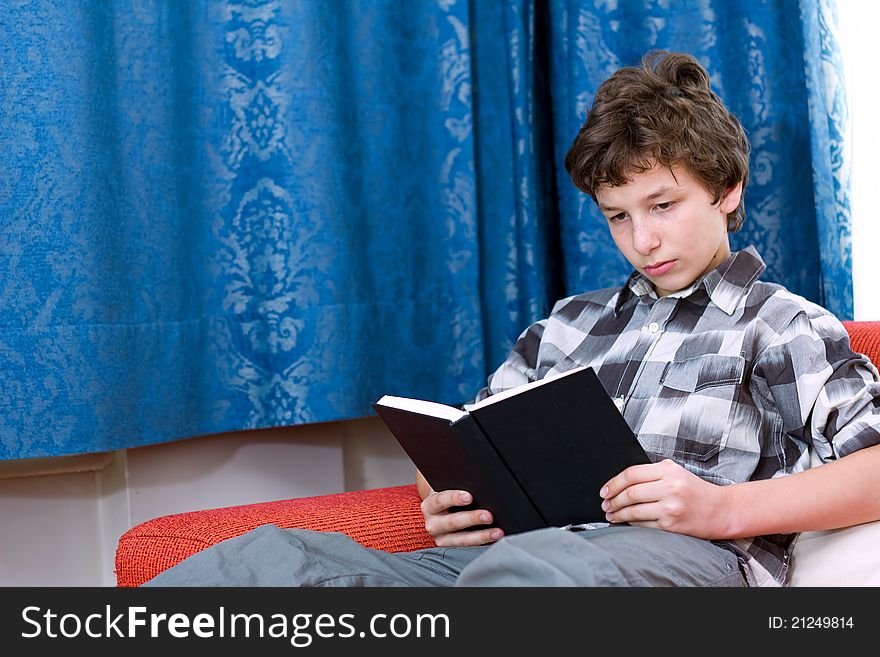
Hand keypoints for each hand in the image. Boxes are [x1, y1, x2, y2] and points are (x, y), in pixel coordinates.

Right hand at [420, 490, 504, 546]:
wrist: (439, 513)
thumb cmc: (448, 498)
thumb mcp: (447, 490)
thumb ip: (459, 488)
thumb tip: (479, 487)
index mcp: (430, 506)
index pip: (440, 500)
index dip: (454, 498)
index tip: (469, 497)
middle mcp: (433, 524)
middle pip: (452, 522)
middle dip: (472, 519)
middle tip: (488, 516)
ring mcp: (441, 539)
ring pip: (461, 540)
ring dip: (481, 536)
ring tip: (496, 532)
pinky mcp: (451, 549)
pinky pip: (469, 549)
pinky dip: (483, 544)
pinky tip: (494, 540)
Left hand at [599, 459, 729, 538]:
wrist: (721, 510)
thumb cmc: (695, 491)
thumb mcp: (676, 472)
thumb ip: (652, 473)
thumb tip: (620, 482)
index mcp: (668, 471)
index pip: (631, 474)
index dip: (613, 483)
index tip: (604, 490)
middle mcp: (670, 488)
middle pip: (630, 493)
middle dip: (612, 500)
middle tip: (605, 504)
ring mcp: (671, 508)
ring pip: (634, 511)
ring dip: (618, 514)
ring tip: (611, 514)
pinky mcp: (671, 525)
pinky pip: (643, 524)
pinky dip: (631, 523)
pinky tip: (626, 522)